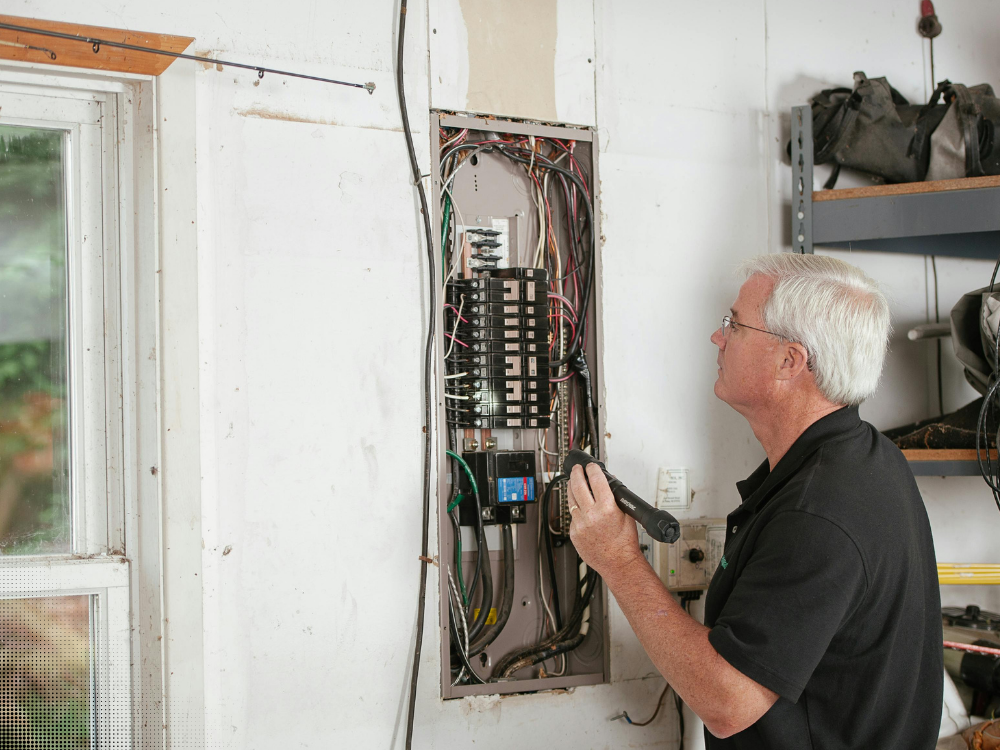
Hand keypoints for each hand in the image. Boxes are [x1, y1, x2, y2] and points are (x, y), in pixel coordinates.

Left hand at [568, 463, 642, 578]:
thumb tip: (609, 483)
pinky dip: (575, 509)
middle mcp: (591, 515)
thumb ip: (617, 497)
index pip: (596, 480)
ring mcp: (580, 524)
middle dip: (577, 474)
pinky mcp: (574, 533)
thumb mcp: (626, 515)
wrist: (618, 563)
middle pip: (578, 486)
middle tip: (577, 469)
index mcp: (607, 508)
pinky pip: (572, 516)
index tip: (590, 466)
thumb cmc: (624, 543)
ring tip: (573, 482)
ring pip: (571, 500)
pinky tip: (579, 506)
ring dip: (571, 488)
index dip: (592, 470)